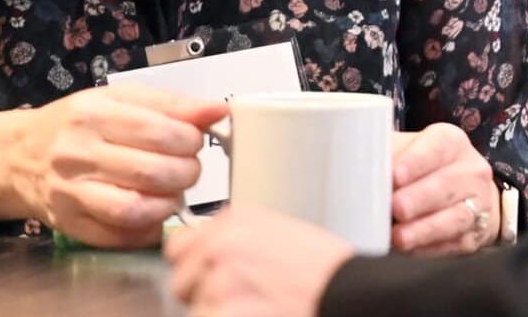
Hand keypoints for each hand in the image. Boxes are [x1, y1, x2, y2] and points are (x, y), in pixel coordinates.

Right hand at [0, 82, 227, 247]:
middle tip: (188, 167)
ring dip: (169, 202)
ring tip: (174, 191)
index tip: (196, 140)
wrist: (19, 155)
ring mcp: (71, 192)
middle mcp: (77, 153)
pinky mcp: (71, 223)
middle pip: (153, 171)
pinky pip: (120, 235)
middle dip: (187, 172)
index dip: (191, 138)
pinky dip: (149, 227)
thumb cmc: (76, 124)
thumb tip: (217, 111)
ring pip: (136, 208)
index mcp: (93, 113)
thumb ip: (171, 104)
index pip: (159, 130)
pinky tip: (154, 212)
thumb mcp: (120, 99)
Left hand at [166, 207, 351, 316]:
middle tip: (243, 299)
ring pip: (196, 309)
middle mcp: (221, 244)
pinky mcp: (224, 311)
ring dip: (219, 313)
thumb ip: (236, 238)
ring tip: (257, 308)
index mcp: (234, 220)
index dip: (195, 267)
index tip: (209, 276)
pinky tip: (258, 316)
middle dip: (203, 295)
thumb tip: (202, 253)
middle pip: (181, 281)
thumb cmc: (324, 270)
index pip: (179, 246)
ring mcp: (220, 280)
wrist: (347, 294)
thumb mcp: (279, 233)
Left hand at [388, 122, 499, 255]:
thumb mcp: (407, 151)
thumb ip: (384, 154)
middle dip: (419, 198)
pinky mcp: (475, 235)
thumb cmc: (423, 170)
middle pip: (447, 184)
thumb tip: (349, 167)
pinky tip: (410, 250)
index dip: (416, 162)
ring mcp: (478, 204)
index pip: (437, 147)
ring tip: (399, 238)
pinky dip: (430, 248)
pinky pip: (454, 242)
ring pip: (456, 217)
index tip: (394, 176)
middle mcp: (470, 170)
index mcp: (451, 142)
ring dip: (425, 229)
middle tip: (395, 208)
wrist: (464, 194)